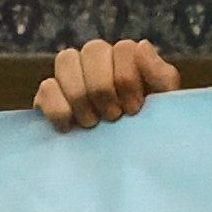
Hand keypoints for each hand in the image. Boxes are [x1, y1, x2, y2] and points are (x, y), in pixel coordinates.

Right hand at [35, 38, 181, 129]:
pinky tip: (70, 128)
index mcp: (127, 58)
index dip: (127, 78)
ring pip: (66, 60)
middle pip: (93, 49)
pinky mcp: (49, 96)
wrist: (125, 165)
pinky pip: (46, 87)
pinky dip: (58, 107)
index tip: (133, 108)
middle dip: (103, 88)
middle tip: (113, 117)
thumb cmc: (149, 130)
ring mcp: (71, 75)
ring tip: (92, 123)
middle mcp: (97, 60)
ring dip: (80, 95)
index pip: (123, 49)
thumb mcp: (164, 105)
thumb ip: (161, 76)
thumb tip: (142, 46)